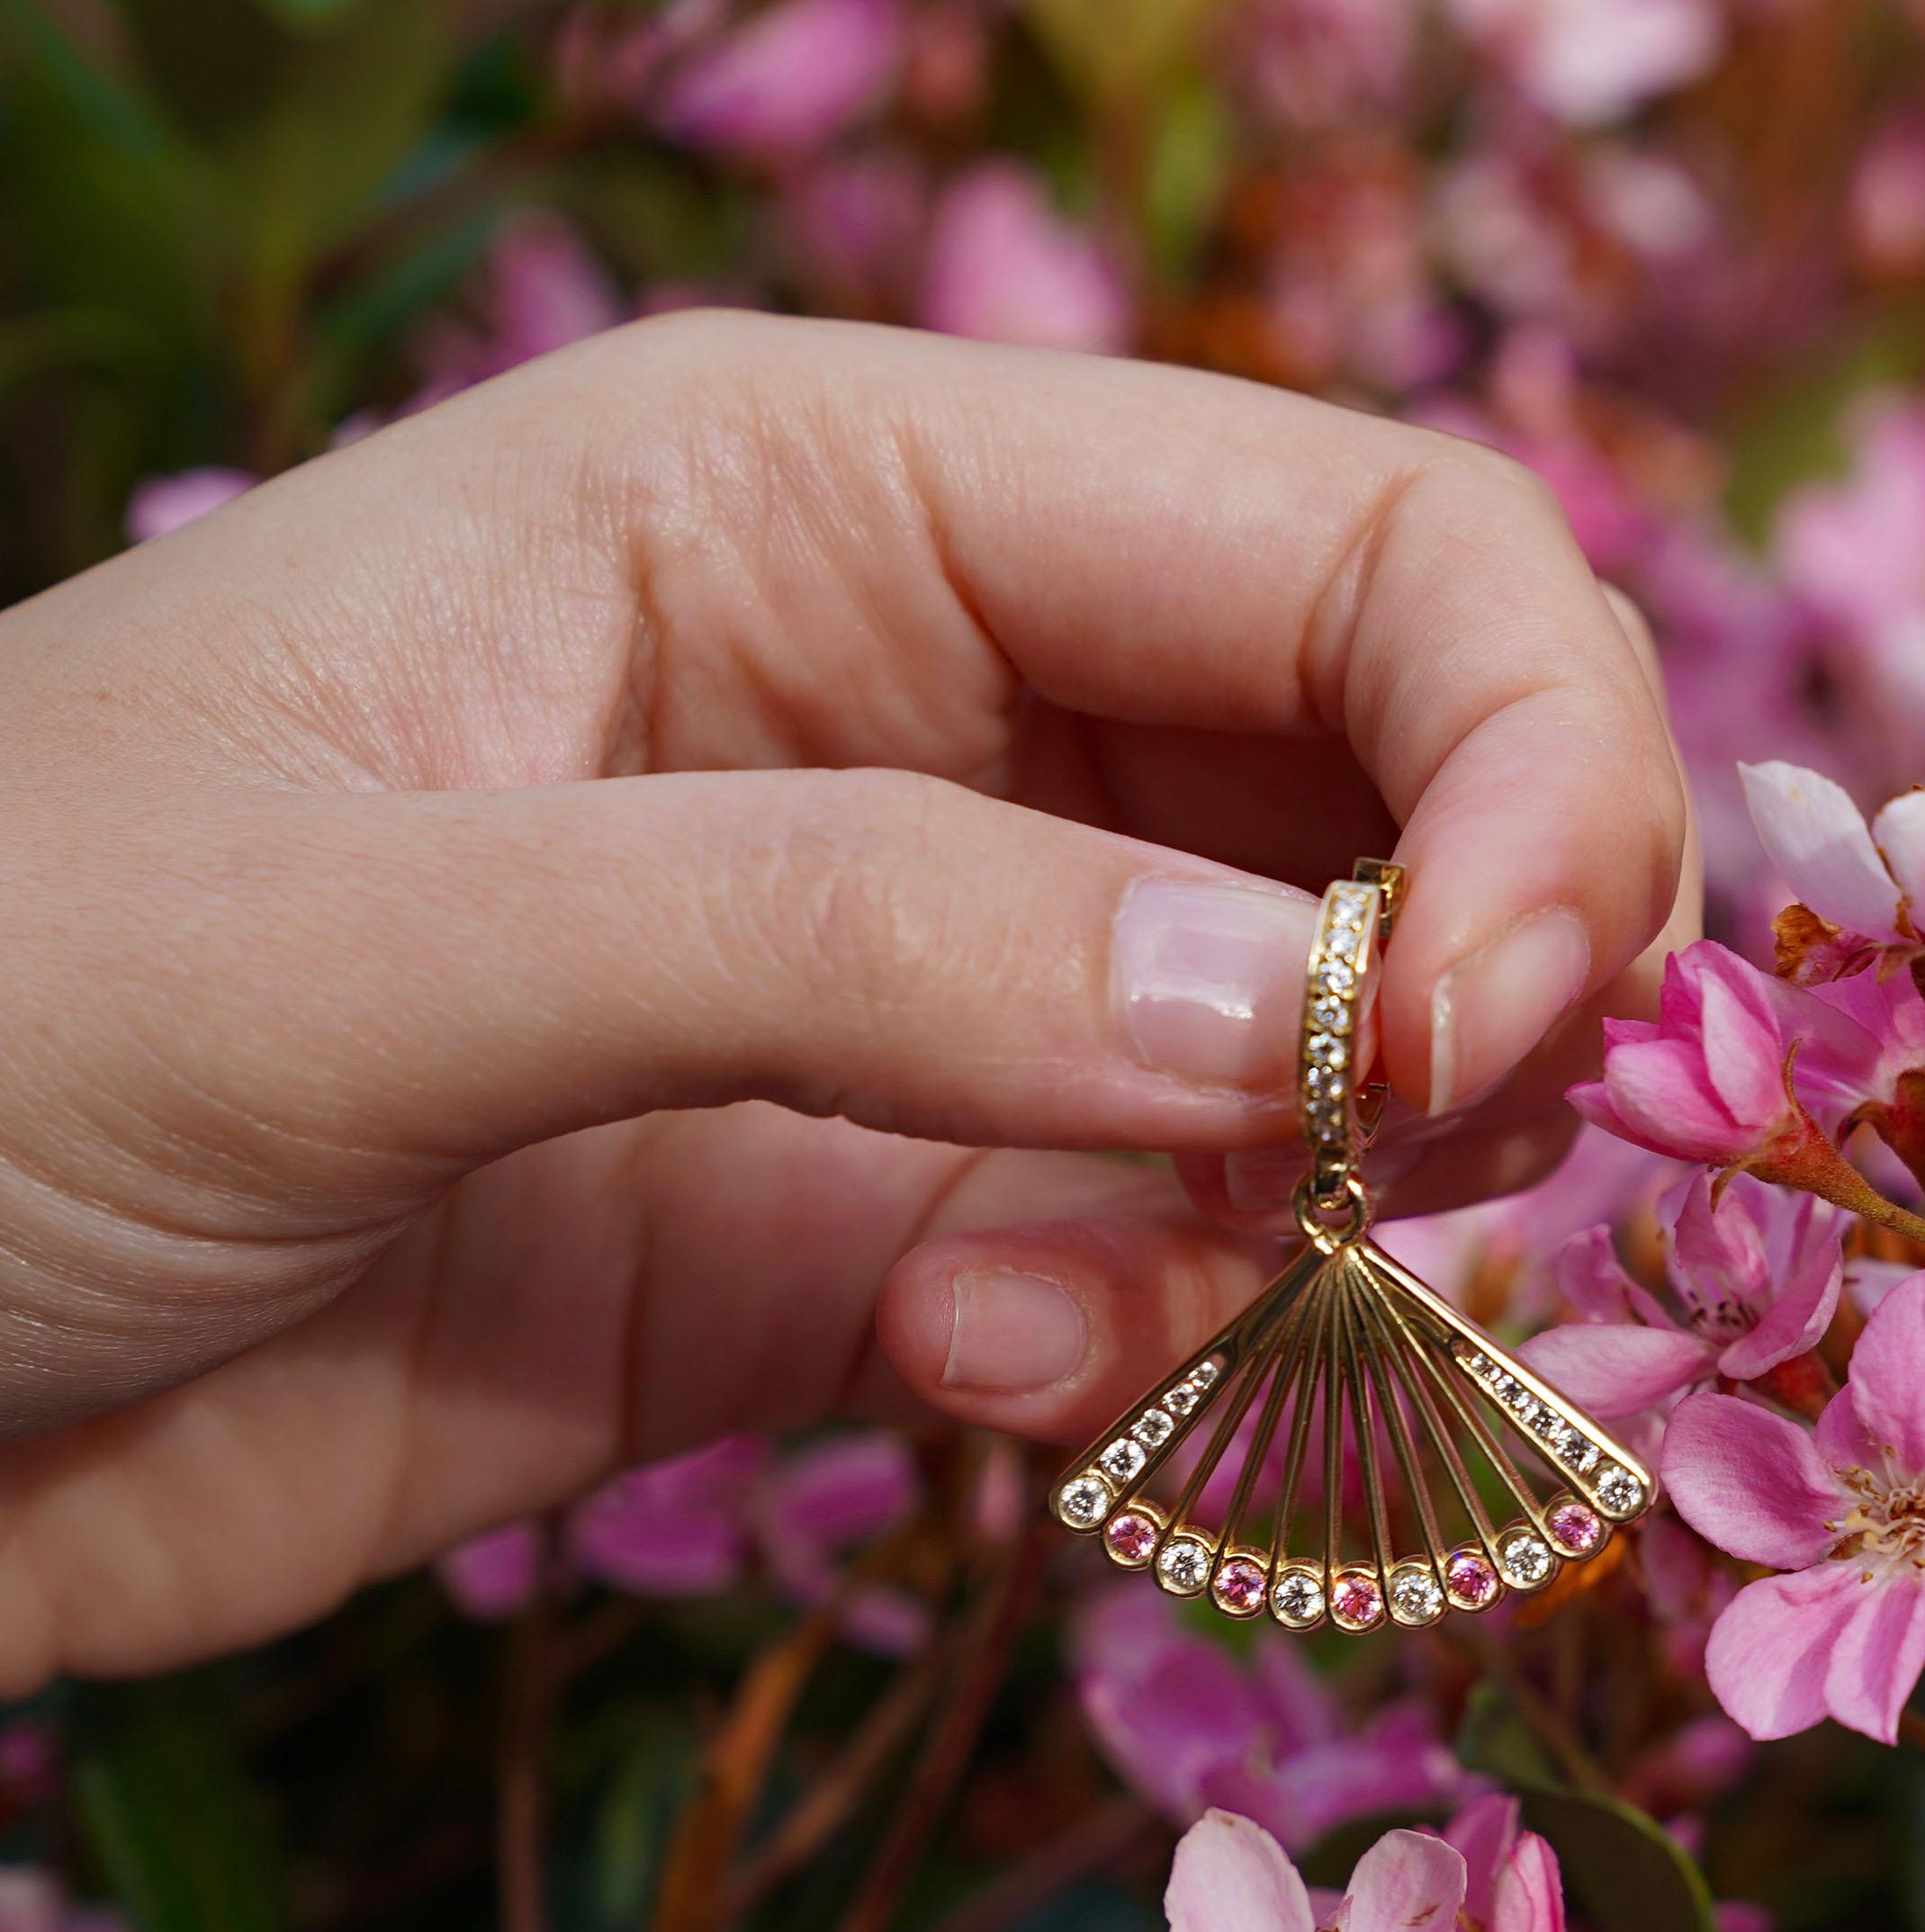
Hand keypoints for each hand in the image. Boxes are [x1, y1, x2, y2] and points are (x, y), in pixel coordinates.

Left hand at [0, 314, 1693, 1690]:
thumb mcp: (357, 937)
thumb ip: (841, 944)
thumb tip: (1289, 1022)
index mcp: (825, 498)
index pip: (1368, 544)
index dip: (1522, 760)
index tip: (1470, 1025)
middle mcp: (933, 706)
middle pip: (1416, 782)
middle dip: (1468, 982)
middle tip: (1381, 1166)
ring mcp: (932, 983)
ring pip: (1331, 1047)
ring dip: (1297, 1206)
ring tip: (1044, 1326)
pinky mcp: (898, 1229)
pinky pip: (1183, 1267)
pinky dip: (1159, 1349)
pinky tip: (966, 1395)